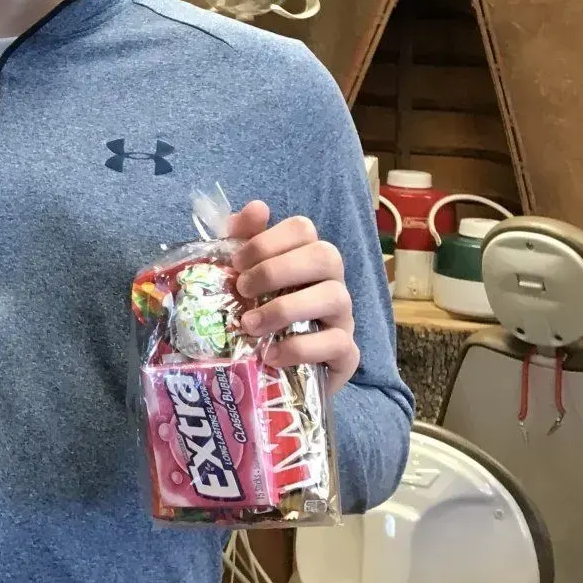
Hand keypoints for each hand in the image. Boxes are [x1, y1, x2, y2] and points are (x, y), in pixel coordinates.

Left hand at [226, 201, 360, 393]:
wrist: (274, 374)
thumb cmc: (260, 319)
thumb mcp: (244, 281)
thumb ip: (243, 243)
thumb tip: (255, 208)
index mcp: (306, 259)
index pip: (303, 228)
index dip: (267, 240)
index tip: (236, 262)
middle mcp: (331, 282)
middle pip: (326, 255)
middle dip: (277, 269)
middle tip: (242, 289)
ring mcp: (343, 318)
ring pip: (335, 296)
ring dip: (286, 308)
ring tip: (249, 325)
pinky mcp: (347, 354)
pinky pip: (338, 343)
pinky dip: (301, 348)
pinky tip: (271, 355)